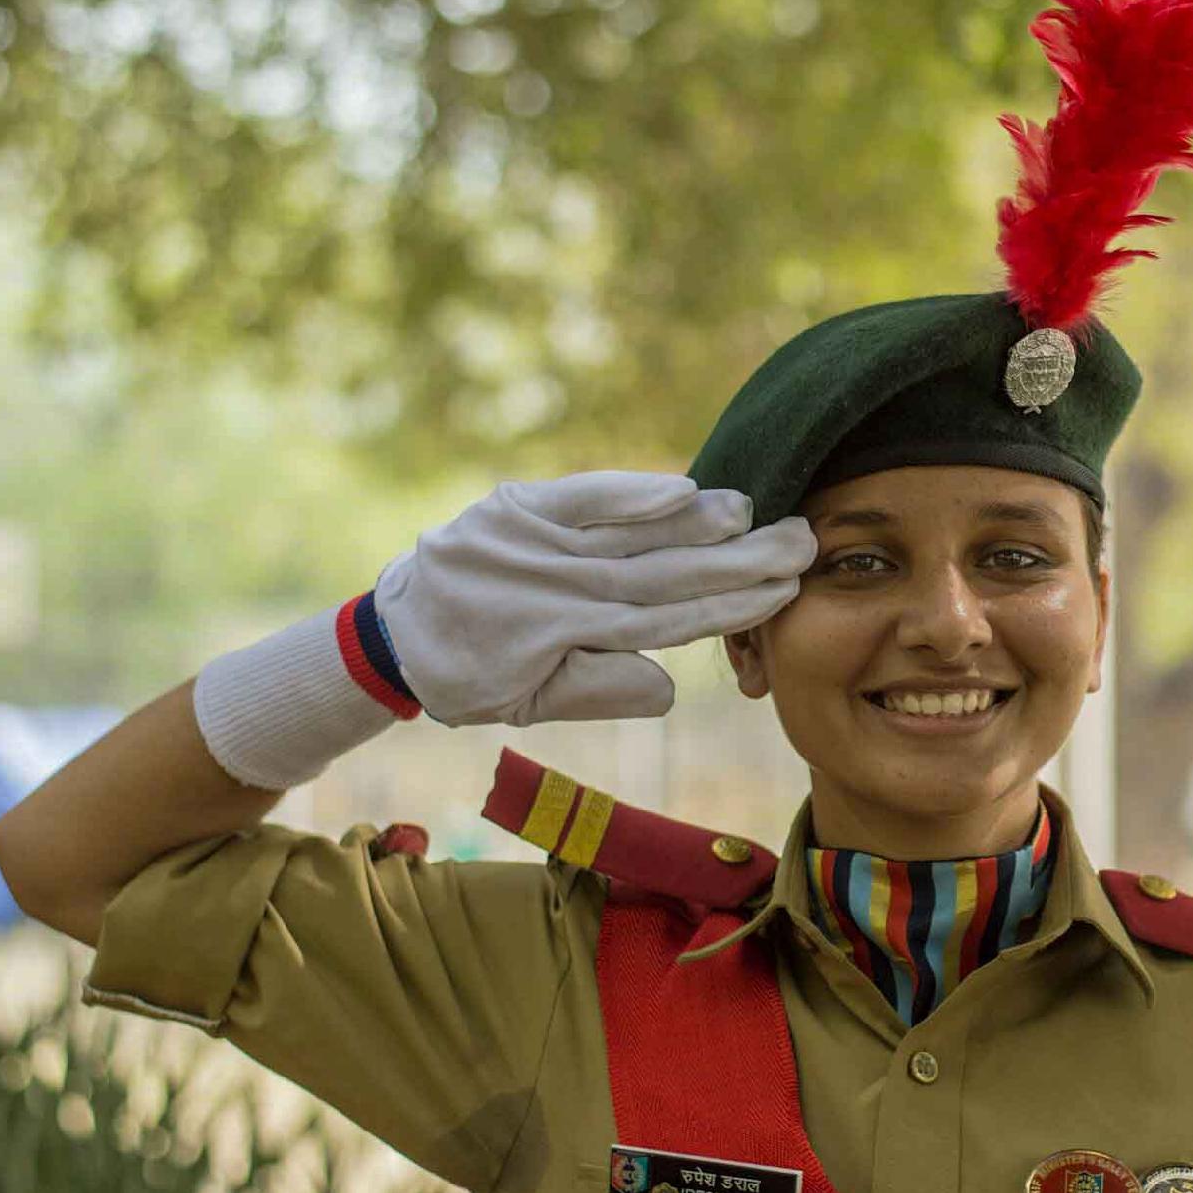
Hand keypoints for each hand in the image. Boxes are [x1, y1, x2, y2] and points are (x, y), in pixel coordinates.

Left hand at [374, 471, 814, 725]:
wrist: (390, 634)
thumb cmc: (473, 676)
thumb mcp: (534, 704)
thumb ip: (603, 691)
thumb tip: (672, 683)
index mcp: (572, 639)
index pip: (672, 620)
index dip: (732, 607)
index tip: (785, 591)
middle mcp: (561, 588)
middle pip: (669, 573)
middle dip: (741, 560)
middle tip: (801, 542)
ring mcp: (538, 543)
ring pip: (636, 536)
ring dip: (702, 524)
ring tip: (758, 514)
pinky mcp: (516, 508)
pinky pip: (583, 497)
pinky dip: (632, 492)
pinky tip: (682, 488)